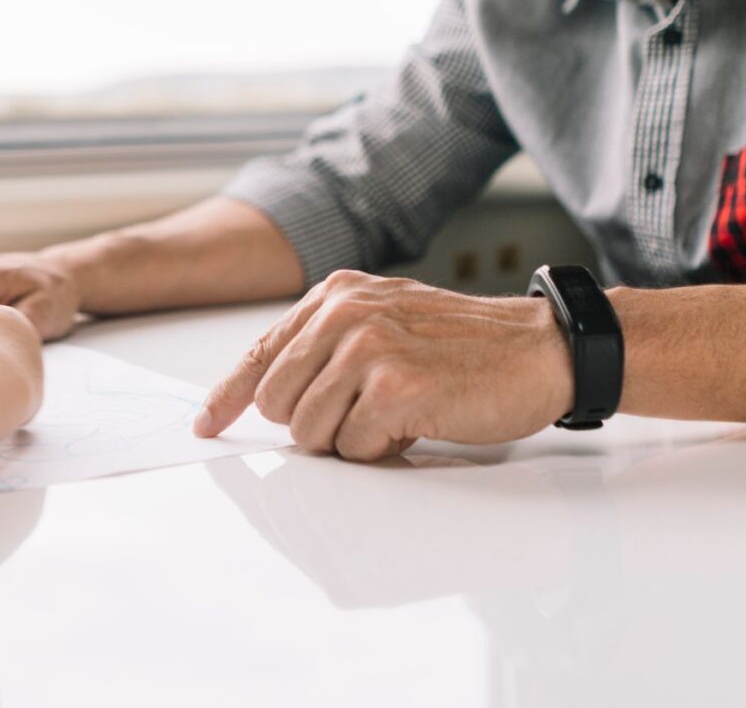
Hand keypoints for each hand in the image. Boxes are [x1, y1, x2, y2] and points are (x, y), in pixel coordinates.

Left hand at [192, 270, 571, 457]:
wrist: (540, 349)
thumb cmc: (464, 346)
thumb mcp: (384, 320)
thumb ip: (327, 345)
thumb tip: (267, 395)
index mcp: (335, 295)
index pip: (260, 352)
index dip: (227, 396)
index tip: (206, 424)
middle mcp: (343, 314)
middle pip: (275, 403)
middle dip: (313, 425)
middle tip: (364, 415)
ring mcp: (367, 348)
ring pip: (308, 431)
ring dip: (349, 440)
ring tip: (395, 415)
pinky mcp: (394, 388)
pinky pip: (353, 449)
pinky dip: (382, 451)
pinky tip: (416, 424)